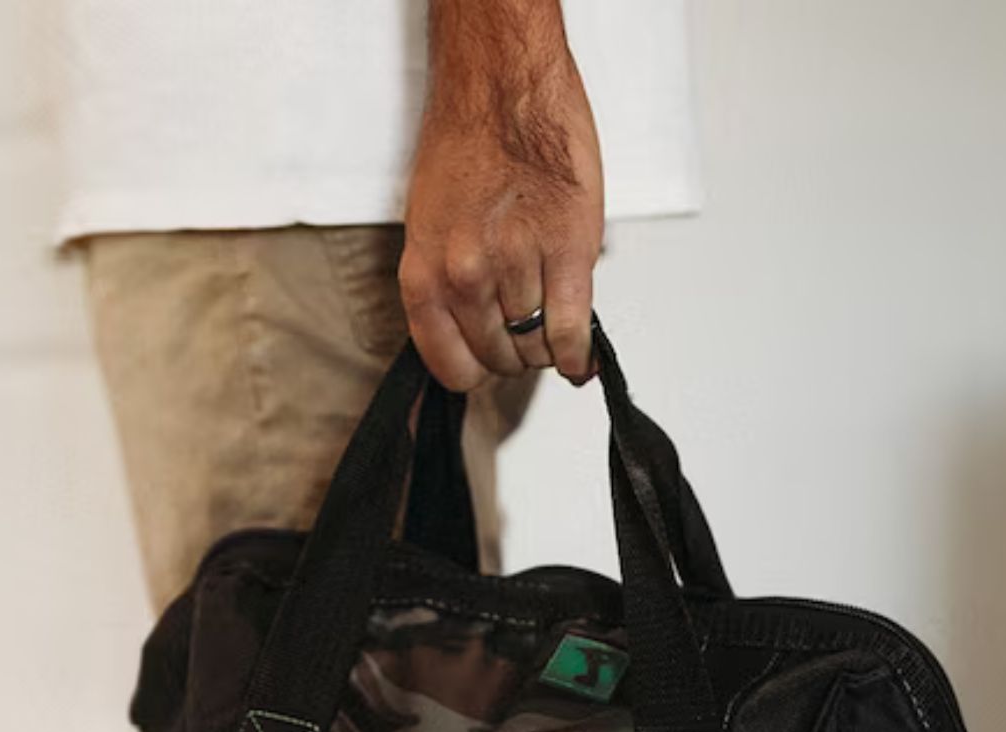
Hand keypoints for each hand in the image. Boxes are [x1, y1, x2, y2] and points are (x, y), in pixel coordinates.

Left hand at [400, 0, 603, 390]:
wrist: (501, 86)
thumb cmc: (465, 145)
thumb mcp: (430, 230)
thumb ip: (446, 288)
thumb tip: (475, 334)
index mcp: (424, 276)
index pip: (451, 367)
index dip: (478, 371)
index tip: (492, 363)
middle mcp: (464, 278)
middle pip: (500, 360)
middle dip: (517, 355)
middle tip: (529, 333)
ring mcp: (515, 267)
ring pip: (537, 348)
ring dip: (549, 345)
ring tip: (554, 322)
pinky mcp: (565, 251)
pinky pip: (571, 330)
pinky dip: (579, 353)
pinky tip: (581, 358)